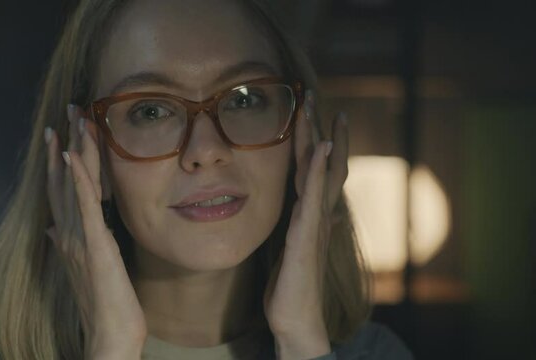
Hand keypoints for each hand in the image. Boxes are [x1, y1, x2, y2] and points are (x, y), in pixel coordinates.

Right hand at [45, 105, 146, 358]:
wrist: (109, 332)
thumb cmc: (102, 302)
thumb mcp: (83, 268)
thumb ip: (66, 244)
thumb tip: (51, 228)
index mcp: (67, 237)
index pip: (59, 191)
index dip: (56, 161)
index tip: (59, 134)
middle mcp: (67, 233)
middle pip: (62, 180)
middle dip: (64, 143)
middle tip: (69, 111)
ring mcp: (79, 238)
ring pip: (73, 185)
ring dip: (73, 149)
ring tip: (75, 119)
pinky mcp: (94, 244)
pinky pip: (84, 206)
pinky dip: (78, 180)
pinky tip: (73, 156)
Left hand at [263, 99, 348, 358]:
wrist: (295, 318)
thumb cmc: (292, 285)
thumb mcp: (292, 248)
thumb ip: (303, 225)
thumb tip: (323, 214)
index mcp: (308, 213)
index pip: (314, 168)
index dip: (313, 138)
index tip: (312, 110)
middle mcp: (316, 212)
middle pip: (321, 161)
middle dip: (318, 126)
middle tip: (313, 94)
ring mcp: (314, 221)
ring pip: (320, 171)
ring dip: (319, 137)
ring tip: (319, 108)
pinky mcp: (306, 234)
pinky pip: (313, 195)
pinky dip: (318, 169)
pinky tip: (320, 147)